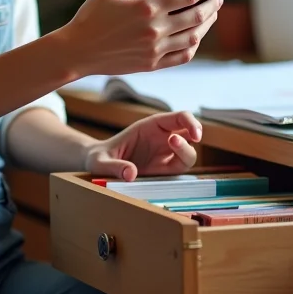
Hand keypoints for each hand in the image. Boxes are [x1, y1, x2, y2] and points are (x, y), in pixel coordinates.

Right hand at [60, 0, 222, 77]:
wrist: (77, 51)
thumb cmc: (91, 15)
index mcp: (146, 8)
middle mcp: (154, 30)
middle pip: (197, 15)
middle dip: (213, 3)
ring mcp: (155, 50)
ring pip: (194, 37)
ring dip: (208, 23)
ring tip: (211, 12)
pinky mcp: (152, 65)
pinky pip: (183, 56)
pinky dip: (195, 44)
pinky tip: (197, 34)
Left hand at [84, 111, 202, 180]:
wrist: (97, 168)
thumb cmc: (99, 159)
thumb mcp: (101, 162)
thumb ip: (114, 166)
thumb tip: (130, 174)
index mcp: (151, 126)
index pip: (179, 118)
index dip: (191, 123)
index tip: (195, 135)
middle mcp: (161, 138)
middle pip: (189, 131)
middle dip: (193, 134)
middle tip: (174, 142)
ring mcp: (164, 154)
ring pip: (188, 151)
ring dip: (186, 153)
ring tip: (167, 157)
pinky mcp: (163, 169)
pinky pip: (179, 168)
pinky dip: (182, 171)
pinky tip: (171, 175)